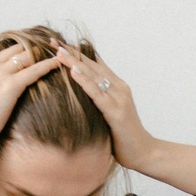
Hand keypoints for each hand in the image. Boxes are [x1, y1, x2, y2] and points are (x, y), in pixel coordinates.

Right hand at [0, 44, 61, 148]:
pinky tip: (57, 64)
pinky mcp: (10, 85)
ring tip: (57, 56)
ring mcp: (1, 74)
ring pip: (26, 56)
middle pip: (18, 50)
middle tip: (49, 53)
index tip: (33, 55)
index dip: (21, 53)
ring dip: (41, 55)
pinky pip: (33, 70)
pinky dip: (47, 66)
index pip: (6, 53)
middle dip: (33, 51)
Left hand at [55, 45, 158, 170]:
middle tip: (53, 41)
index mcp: (116, 87)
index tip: (58, 44)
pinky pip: (97, 93)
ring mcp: (119, 98)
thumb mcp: (108, 116)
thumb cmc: (123, 138)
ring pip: (94, 75)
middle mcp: (119, 88)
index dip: (77, 54)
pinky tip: (73, 72)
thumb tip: (78, 101)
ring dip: (75, 62)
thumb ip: (97, 104)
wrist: (142, 153)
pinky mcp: (116, 112)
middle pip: (92, 65)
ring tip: (59, 51)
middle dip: (72, 53)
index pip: (94, 65)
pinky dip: (84, 81)